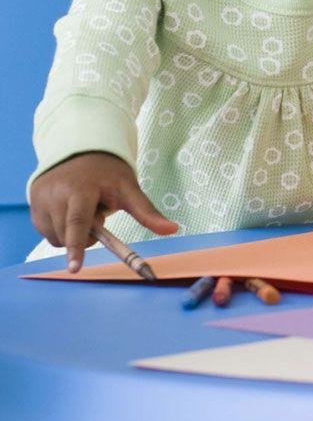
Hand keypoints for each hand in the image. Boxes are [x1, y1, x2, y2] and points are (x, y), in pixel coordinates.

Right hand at [28, 152, 178, 273]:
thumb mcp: (129, 188)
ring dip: (72, 233)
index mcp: (79, 189)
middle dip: (85, 235)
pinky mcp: (32, 206)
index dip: (76, 247)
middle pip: (67, 234)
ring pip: (55, 237)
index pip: (77, 223)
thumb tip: (172, 229)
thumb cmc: (107, 173)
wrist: (80, 151)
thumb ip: (147, 212)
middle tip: (98, 214)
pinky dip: (60, 229)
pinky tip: (69, 211)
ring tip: (84, 209)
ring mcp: (39, 200)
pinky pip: (46, 231)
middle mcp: (54, 194)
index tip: (75, 269)